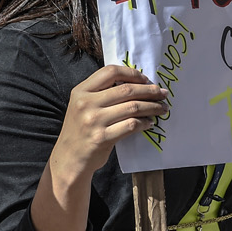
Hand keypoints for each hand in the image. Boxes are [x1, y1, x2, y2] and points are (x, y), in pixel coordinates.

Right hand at [51, 65, 168, 180]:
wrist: (69, 158)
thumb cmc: (81, 129)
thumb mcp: (83, 105)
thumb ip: (102, 92)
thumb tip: (138, 83)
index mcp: (81, 91)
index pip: (110, 72)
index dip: (132, 73)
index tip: (146, 80)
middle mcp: (86, 103)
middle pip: (127, 89)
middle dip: (150, 91)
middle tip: (163, 94)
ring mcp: (93, 121)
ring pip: (133, 107)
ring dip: (152, 107)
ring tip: (162, 108)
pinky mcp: (102, 137)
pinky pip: (131, 125)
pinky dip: (145, 122)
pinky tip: (150, 122)